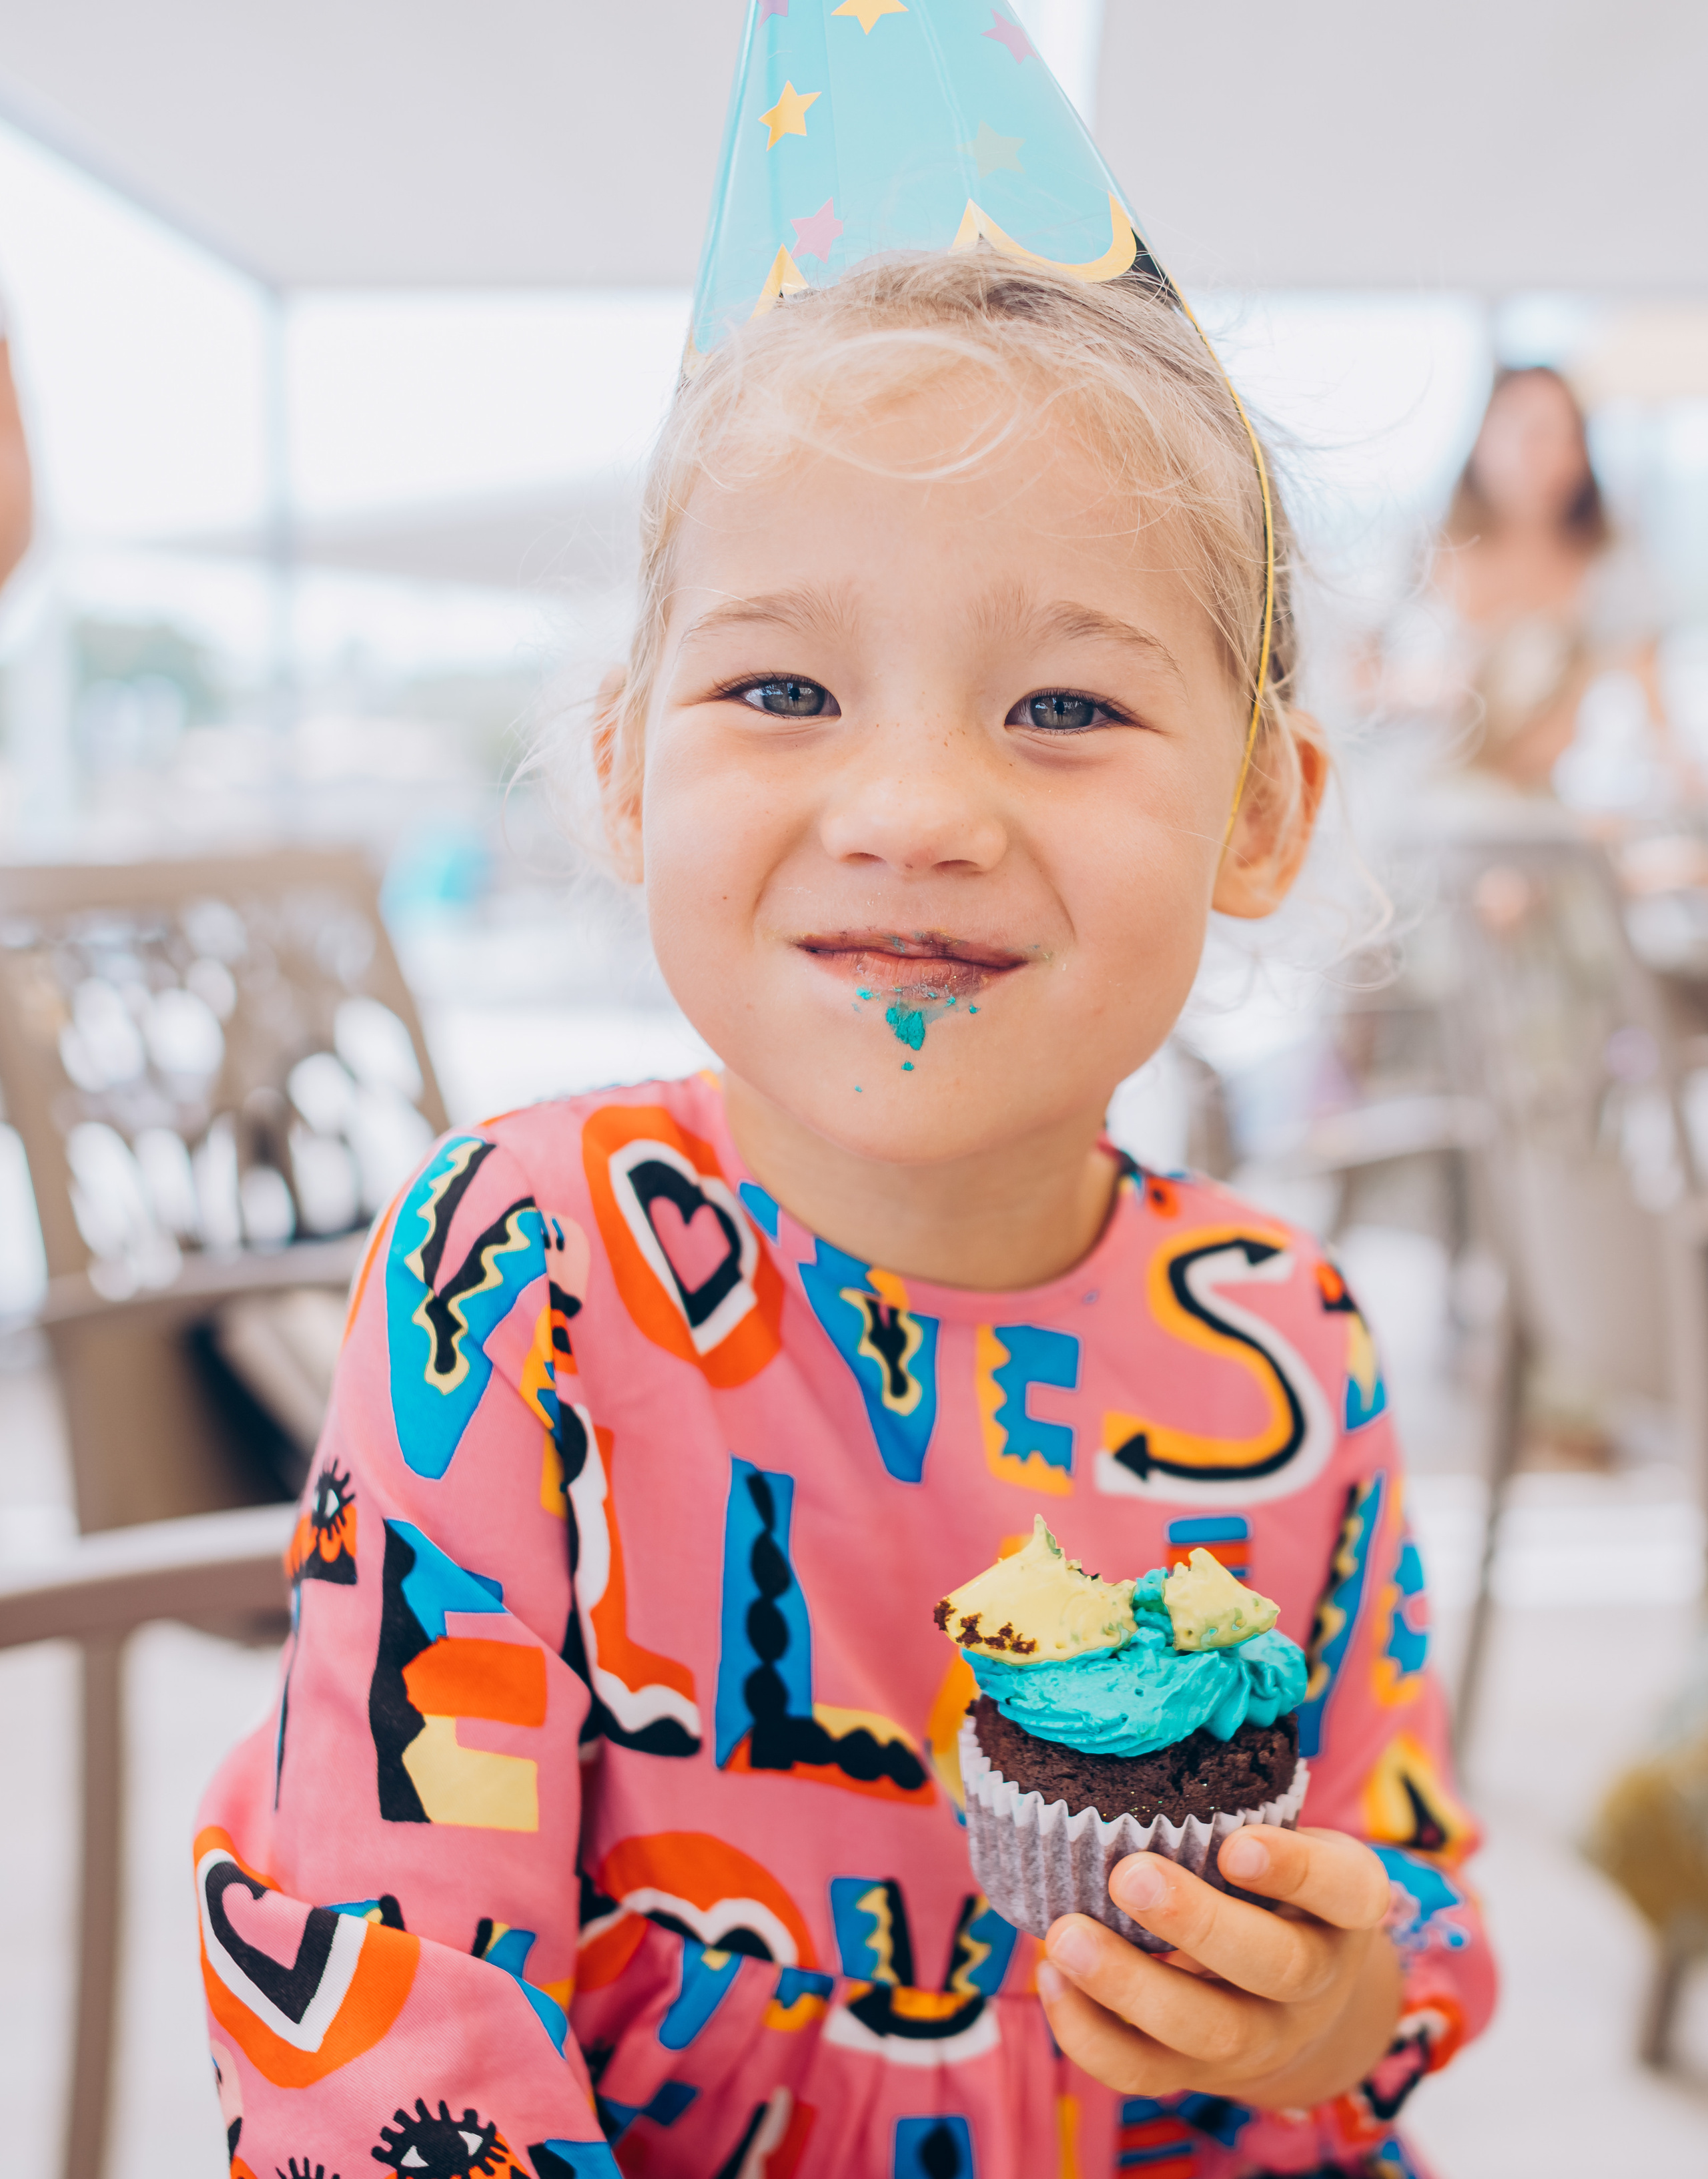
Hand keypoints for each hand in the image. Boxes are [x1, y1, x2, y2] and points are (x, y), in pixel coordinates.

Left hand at [1035, 1826, 1401, 2109]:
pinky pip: (1147, 2071)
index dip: (1296, 1870)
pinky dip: (1092, 2033)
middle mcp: (1314, 1980)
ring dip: (1131, 1986)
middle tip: (1129, 1875)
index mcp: (1344, 1907)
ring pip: (1209, 2032)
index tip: (1236, 1844)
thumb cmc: (1266, 1882)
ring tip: (1065, 1937)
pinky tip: (1051, 1977)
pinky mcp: (1200, 2074)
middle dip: (1198, 1924)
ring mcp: (1262, 2037)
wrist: (1292, 2002)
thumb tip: (1141, 1719)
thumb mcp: (1276, 1833)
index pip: (1344, 1890)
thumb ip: (1230, 1796)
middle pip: (1274, 1967)